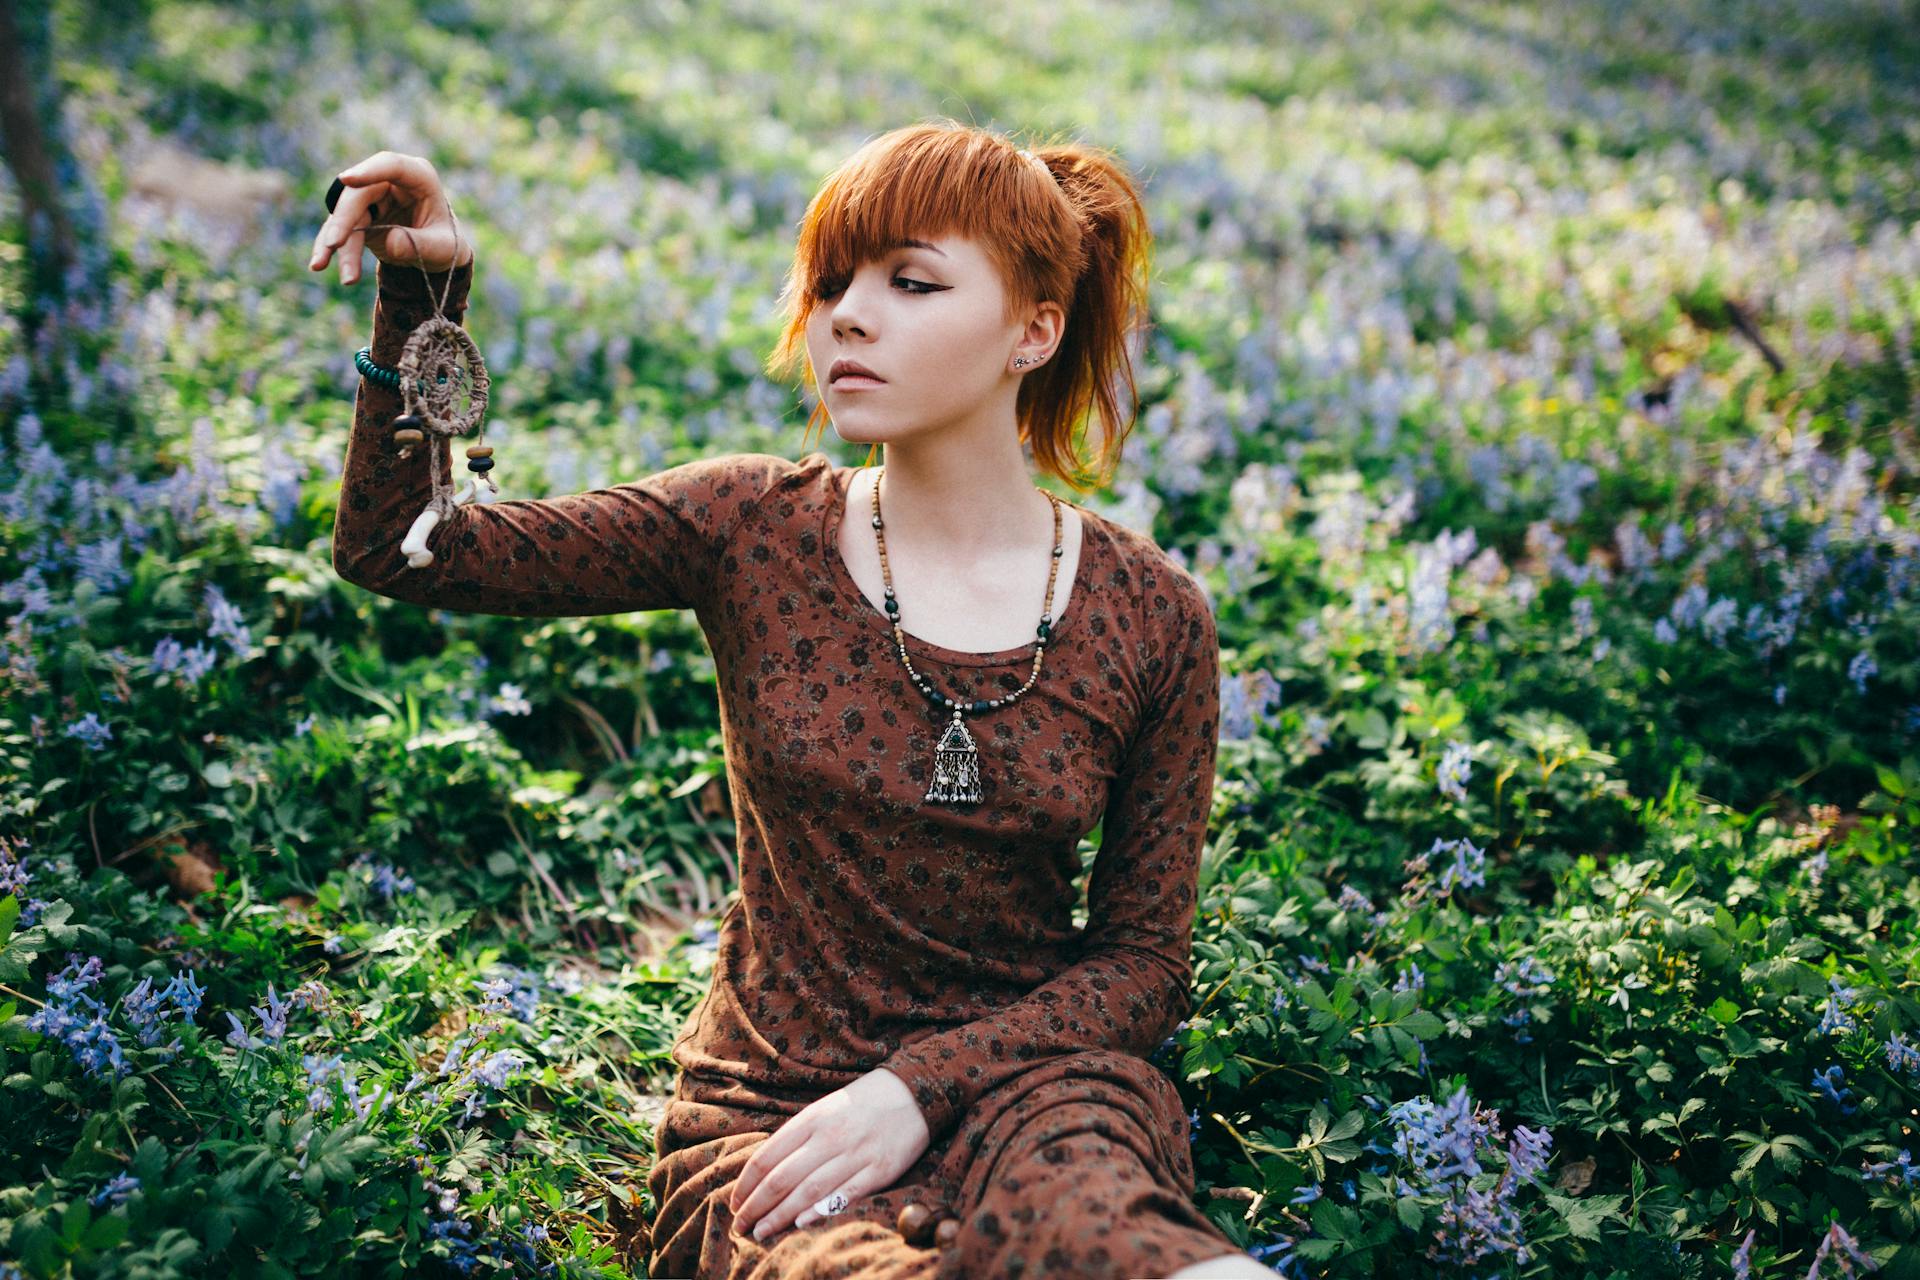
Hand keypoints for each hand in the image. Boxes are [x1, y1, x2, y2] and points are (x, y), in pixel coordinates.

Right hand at [307, 150, 472, 285]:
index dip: (369, 171)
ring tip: (327, 268)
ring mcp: (372, 196)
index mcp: (419, 177)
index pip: (391, 166)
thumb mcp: (443, 249)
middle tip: (334, 244)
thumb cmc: (445, 245)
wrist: (437, 254)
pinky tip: (318, 264)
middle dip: (344, 219)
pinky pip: (340, 229)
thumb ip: (421, 245)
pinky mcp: (360, 214)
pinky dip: (330, 247)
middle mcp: (391, 181)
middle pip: (359, 193)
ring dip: (334, 242)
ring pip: (346, 214)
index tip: (347, 180)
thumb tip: (391, 242)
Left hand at [729, 1067, 929, 1241]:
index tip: (735, 1203)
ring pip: (809, 1190)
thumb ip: (797, 1137)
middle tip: (740, 1226)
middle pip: (783, 1178)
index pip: (768, 1156)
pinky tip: (801, 1224)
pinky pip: (845, 1194)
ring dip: (780, 1215)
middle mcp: (830, 1136)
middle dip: (756, 1206)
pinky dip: (821, 1210)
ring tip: (761, 1232)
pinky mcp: (880, 1170)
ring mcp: (856, 1154)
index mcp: (812, 1119)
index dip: (746, 1184)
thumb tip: (766, 1172)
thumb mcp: (824, 1109)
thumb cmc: (862, 1102)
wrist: (914, 1091)